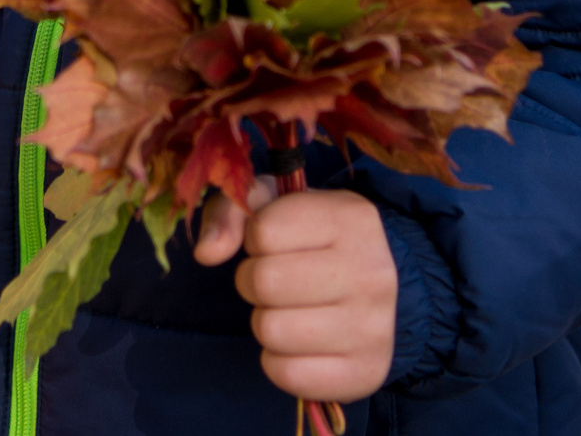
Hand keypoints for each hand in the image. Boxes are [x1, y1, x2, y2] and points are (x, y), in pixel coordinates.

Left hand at [196, 182, 396, 404]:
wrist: (373, 286)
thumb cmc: (311, 236)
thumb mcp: (273, 205)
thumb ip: (229, 213)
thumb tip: (206, 253)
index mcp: (350, 218)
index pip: (263, 231)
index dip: (254, 237)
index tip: (272, 241)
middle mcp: (372, 272)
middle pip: (265, 282)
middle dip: (253, 280)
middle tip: (272, 279)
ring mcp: (374, 327)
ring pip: (272, 330)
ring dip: (265, 319)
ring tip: (286, 307)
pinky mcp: (366, 373)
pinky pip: (288, 374)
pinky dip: (277, 359)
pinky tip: (296, 341)